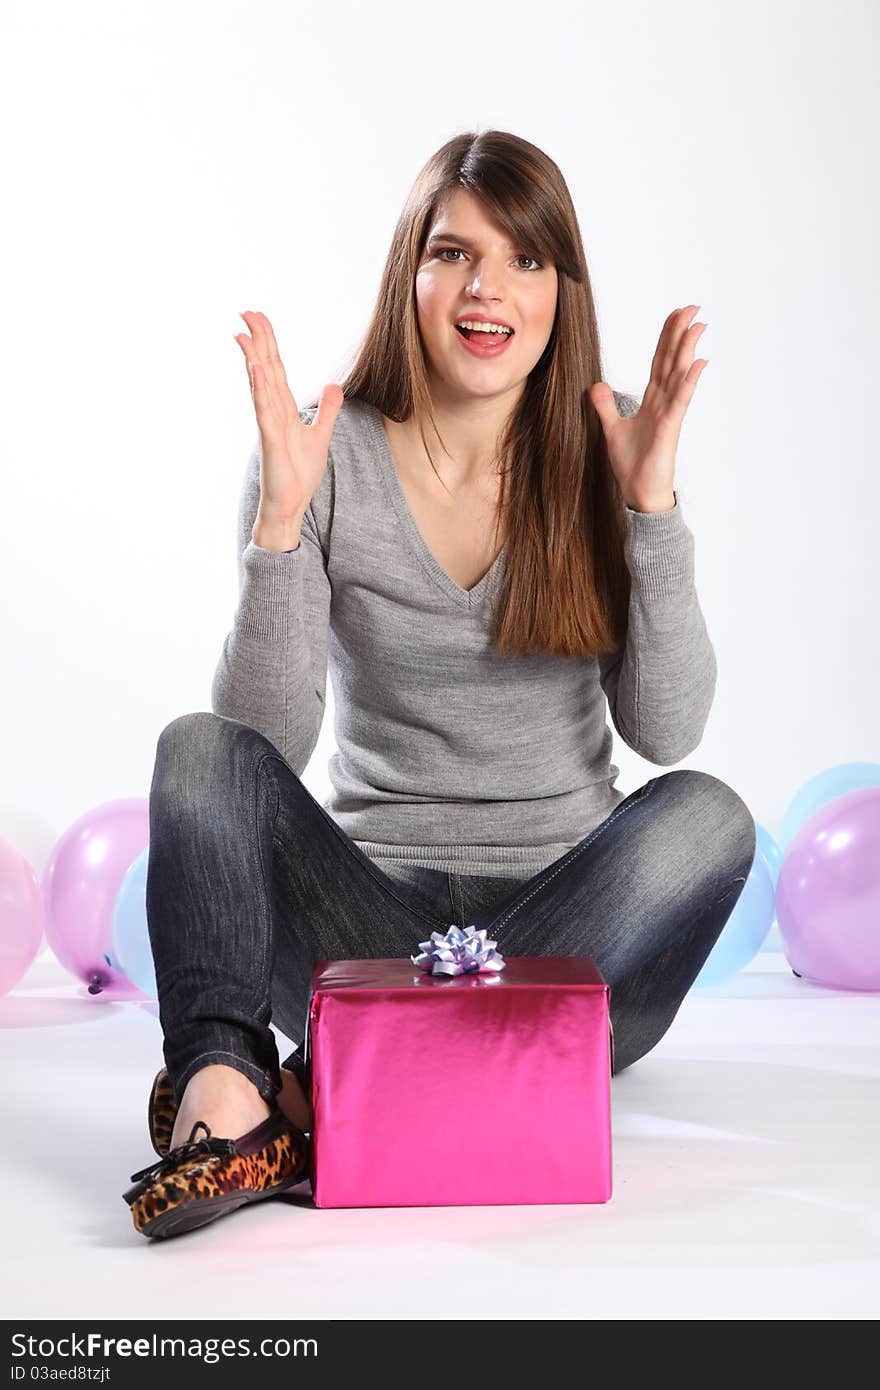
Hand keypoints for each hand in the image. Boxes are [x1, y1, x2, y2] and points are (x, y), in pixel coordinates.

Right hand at [234, 309, 343, 521]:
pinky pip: (264, 410)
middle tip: (246, 311)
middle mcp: (272, 411)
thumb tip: (333, 385)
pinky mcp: (270, 440)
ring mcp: (269, 424)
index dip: (268, 343)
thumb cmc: (299, 474)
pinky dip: (260, 390)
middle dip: (258, 340)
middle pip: (265, 368)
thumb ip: (327, 410)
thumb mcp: (321, 435)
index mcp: (283, 408)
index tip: (258, 319)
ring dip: (253, 358)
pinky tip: (257, 371)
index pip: (275, 368)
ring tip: (244, 334)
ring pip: (260, 384)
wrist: (290, 505)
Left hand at [588, 305, 707, 511]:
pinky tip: (698, 363)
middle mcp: (664, 402)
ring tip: (698, 325)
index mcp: (652, 400)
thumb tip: (596, 385)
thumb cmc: (632, 465)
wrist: (638, 492)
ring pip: (680, 374)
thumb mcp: (611, 429)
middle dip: (681, 333)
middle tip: (693, 307)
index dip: (666, 337)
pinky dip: (689, 381)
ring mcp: (670, 413)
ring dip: (688, 349)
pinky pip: (681, 400)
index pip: (660, 361)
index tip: (675, 315)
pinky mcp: (671, 427)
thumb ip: (605, 406)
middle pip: (673, 360)